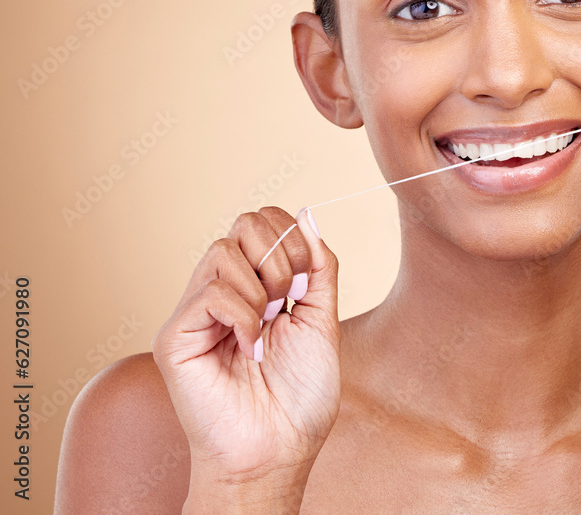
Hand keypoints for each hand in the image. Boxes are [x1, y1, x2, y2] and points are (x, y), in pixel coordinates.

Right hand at [152, 206, 340, 483]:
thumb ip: (318, 266)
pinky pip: (211, 291)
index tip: (307, 277)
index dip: (292, 236)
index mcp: (256, 284)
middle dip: (280, 254)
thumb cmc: (300, 394)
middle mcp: (222, 291)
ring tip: (267, 328)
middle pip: (243, 223)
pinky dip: (242, 314)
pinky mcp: (176, 336)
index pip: (263, 222)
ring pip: (224, 249)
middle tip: (289, 299)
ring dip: (262, 287)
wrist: (279, 448)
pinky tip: (249, 347)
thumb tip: (308, 215)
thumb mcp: (322, 317)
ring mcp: (196, 311)